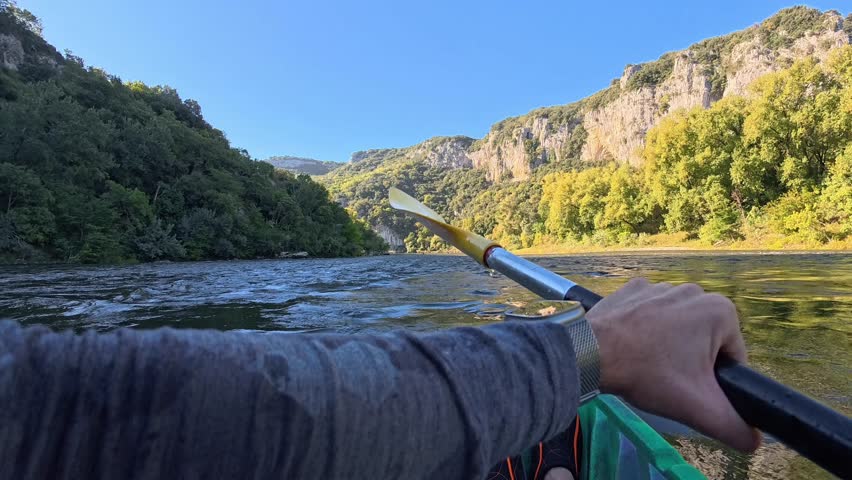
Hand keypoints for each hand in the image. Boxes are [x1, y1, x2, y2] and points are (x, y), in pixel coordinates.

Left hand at [586, 278, 760, 451]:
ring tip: (648, 365)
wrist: (590, 352)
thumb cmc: (648, 374)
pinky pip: (650, 316)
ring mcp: (660, 286)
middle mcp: (694, 290)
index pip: (732, 357)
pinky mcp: (634, 289)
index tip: (690, 388)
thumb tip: (754, 441)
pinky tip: (632, 347)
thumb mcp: (700, 408)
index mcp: (720, 310)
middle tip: (668, 379)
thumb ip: (734, 427)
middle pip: (705, 341)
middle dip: (692, 363)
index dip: (715, 381)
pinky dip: (644, 331)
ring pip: (677, 328)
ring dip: (668, 347)